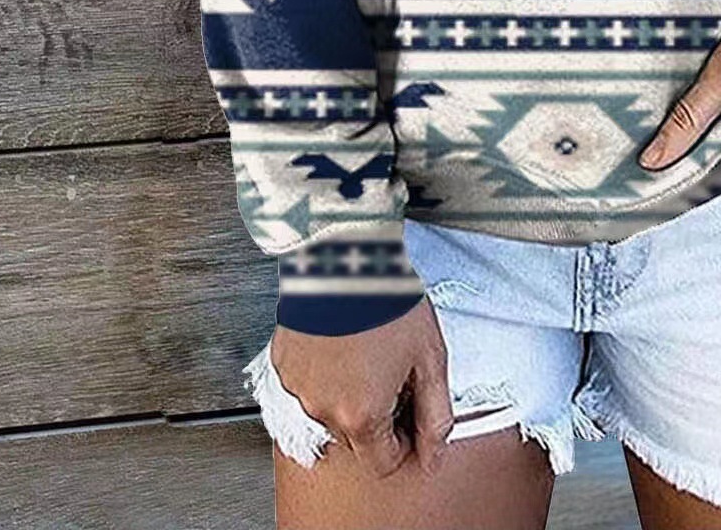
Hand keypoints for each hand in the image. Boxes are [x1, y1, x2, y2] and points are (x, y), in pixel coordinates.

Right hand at [270, 300, 454, 477]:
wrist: (346, 258)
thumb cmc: (388, 300)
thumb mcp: (430, 358)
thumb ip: (436, 415)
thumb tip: (435, 454)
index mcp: (362, 417)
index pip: (384, 462)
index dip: (406, 440)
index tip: (412, 412)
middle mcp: (323, 411)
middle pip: (358, 438)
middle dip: (379, 414)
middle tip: (394, 371)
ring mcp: (299, 388)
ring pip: (331, 410)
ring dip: (350, 393)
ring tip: (367, 349)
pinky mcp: (284, 365)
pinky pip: (308, 384)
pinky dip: (326, 371)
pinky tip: (342, 341)